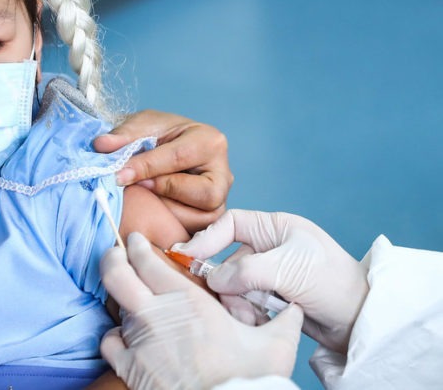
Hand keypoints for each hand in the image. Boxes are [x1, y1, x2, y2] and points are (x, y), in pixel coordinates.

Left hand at [93, 110, 232, 232]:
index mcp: (211, 142)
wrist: (163, 148)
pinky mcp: (208, 218)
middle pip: (206, 195)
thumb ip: (124, 135)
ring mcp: (220, 199)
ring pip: (201, 218)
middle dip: (167, 195)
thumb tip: (102, 146)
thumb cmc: (158, 136)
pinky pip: (193, 231)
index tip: (118, 176)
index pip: (179, 158)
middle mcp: (223, 173)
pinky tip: (151, 215)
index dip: (146, 169)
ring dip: (166, 213)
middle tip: (139, 188)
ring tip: (143, 201)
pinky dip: (169, 226)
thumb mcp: (142, 126)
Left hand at [100, 232, 303, 389]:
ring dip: (124, 300)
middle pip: (116, 274)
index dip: (138, 245)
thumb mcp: (275, 344)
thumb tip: (295, 306)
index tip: (138, 239)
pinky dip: (116, 335)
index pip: (148, 261)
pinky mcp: (130, 369)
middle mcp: (156, 316)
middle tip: (116, 253)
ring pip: (117, 308)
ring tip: (133, 299)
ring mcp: (139, 342)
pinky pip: (111, 342)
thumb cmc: (247, 380)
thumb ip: (285, 318)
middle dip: (112, 258)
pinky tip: (128, 336)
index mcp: (187, 300)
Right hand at [174, 210, 368, 353]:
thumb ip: (247, 270)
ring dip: (238, 302)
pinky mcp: (269, 297)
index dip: (207, 238)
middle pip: (227, 260)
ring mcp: (268, 273)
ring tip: (254, 314)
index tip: (187, 256)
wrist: (357, 318)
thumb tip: (213, 279)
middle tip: (231, 300)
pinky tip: (261, 320)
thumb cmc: (332, 281)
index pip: (230, 224)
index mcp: (273, 228)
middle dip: (228, 283)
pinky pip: (244, 302)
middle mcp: (267, 248)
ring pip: (233, 285)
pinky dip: (247, 312)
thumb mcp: (289, 268)